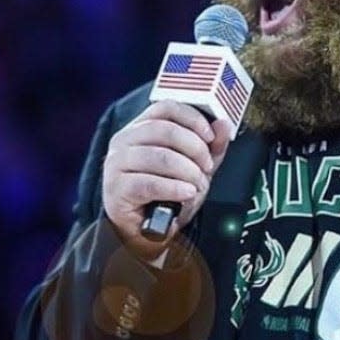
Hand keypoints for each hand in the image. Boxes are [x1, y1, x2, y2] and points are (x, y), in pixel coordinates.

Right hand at [102, 99, 233, 258]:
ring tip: (196, 185)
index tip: (210, 135)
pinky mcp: (116, 188)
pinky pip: (150, 183)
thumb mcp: (195, 166)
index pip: (166, 108)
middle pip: (165, 130)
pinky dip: (174, 188)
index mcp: (140, 127)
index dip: (192, 118)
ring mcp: (116, 164)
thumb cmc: (167, 195)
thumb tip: (223, 124)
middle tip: (207, 167)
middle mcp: (124, 140)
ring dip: (187, 171)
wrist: (146, 231)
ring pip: (159, 156)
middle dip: (194, 148)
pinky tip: (186, 193)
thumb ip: (210, 146)